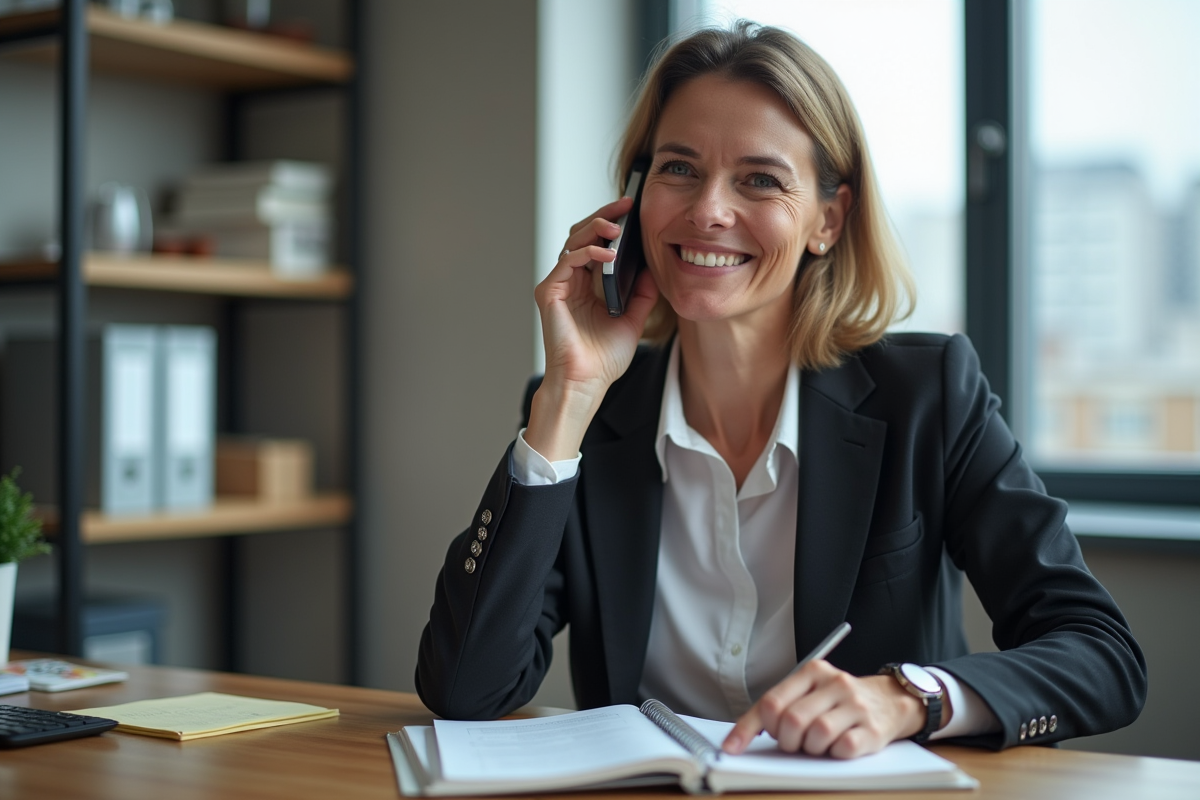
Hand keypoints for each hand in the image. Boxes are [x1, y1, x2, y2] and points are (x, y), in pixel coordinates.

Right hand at [526, 196, 659, 460]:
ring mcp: (558, 285)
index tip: (633, 209)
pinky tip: (607, 254)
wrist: (587, 383)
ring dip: (595, 229)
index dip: (612, 223)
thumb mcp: (633, 320)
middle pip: (582, 234)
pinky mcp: (549, 293)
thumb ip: (642, 294)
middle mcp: (570, 281)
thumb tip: (653, 267)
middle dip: (604, 215)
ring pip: (572, 241)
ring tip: (617, 226)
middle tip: (626, 205)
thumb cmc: (604, 359)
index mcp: (587, 285)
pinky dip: (587, 253)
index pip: (597, 243)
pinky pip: (567, 261)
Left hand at [722, 661, 927, 759]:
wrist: (889, 701)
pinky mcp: (873, 730)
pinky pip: (842, 749)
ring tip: (817, 744)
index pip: (771, 702)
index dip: (750, 729)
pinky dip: (833, 754)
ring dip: (810, 748)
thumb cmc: (839, 700)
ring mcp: (856, 706)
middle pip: (792, 720)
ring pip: (817, 735)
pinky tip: (836, 747)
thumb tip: (739, 737)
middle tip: (793, 743)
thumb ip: (780, 705)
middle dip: (786, 740)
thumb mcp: (810, 692)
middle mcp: (835, 684)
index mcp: (813, 672)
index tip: (733, 748)